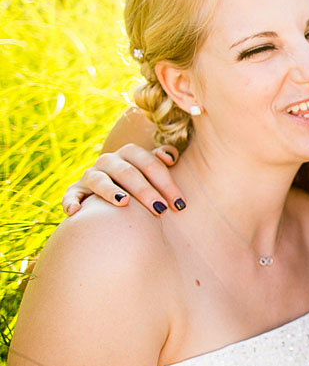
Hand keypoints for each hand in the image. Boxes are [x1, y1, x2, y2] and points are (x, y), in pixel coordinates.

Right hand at [62, 143, 182, 216]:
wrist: (114, 187)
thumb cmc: (142, 180)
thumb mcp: (152, 167)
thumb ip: (162, 158)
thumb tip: (170, 158)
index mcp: (130, 153)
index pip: (150, 164)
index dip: (167, 183)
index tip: (180, 204)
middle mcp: (109, 161)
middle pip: (128, 173)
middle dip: (146, 191)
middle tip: (160, 210)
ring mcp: (91, 175)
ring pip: (100, 180)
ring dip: (110, 191)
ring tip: (123, 202)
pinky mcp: (76, 190)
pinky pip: (71, 194)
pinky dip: (70, 201)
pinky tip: (76, 211)